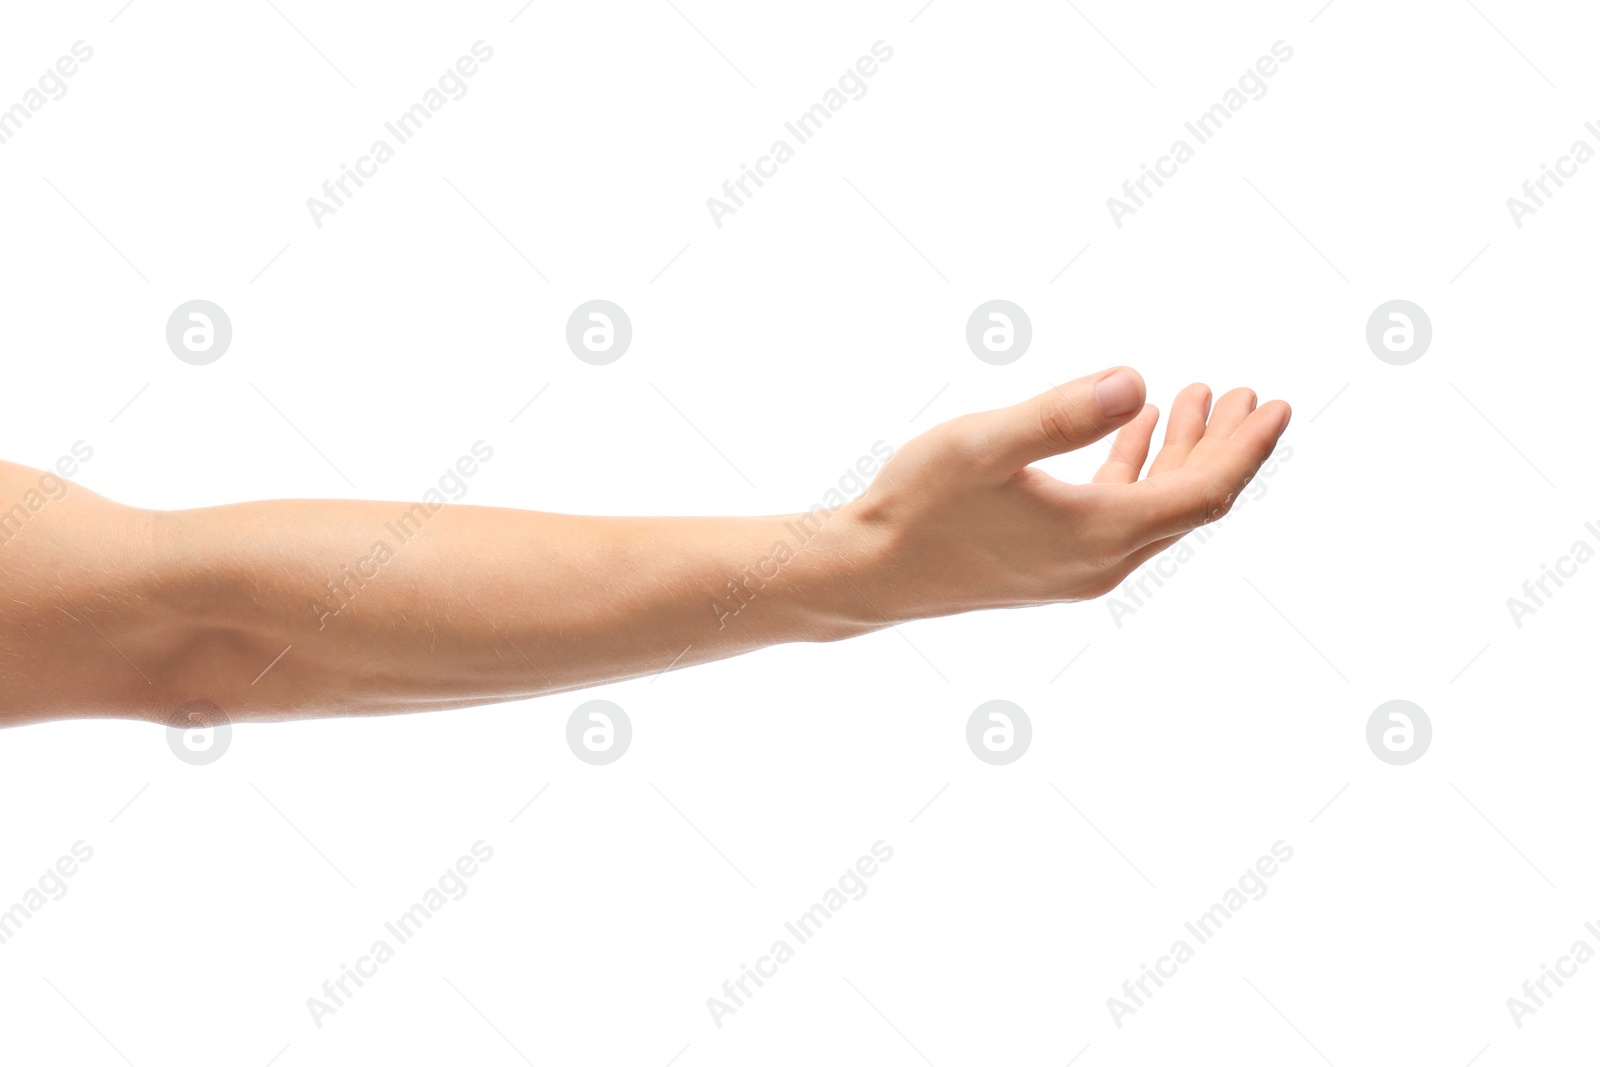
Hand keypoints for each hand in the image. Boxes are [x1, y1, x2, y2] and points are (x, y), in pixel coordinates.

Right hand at [835, 367, 1291, 620]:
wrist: (869, 573)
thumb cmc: (918, 506)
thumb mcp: (986, 444)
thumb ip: (1062, 415)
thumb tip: (1138, 382)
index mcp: (1100, 534)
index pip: (1203, 494)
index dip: (1246, 449)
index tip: (1275, 403)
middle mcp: (1101, 561)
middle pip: (1189, 503)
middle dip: (1223, 446)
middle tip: (1247, 394)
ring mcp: (1078, 567)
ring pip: (1154, 508)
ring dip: (1180, 453)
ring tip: (1196, 399)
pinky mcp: (1052, 563)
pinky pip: (1120, 514)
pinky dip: (1138, 470)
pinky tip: (1132, 432)